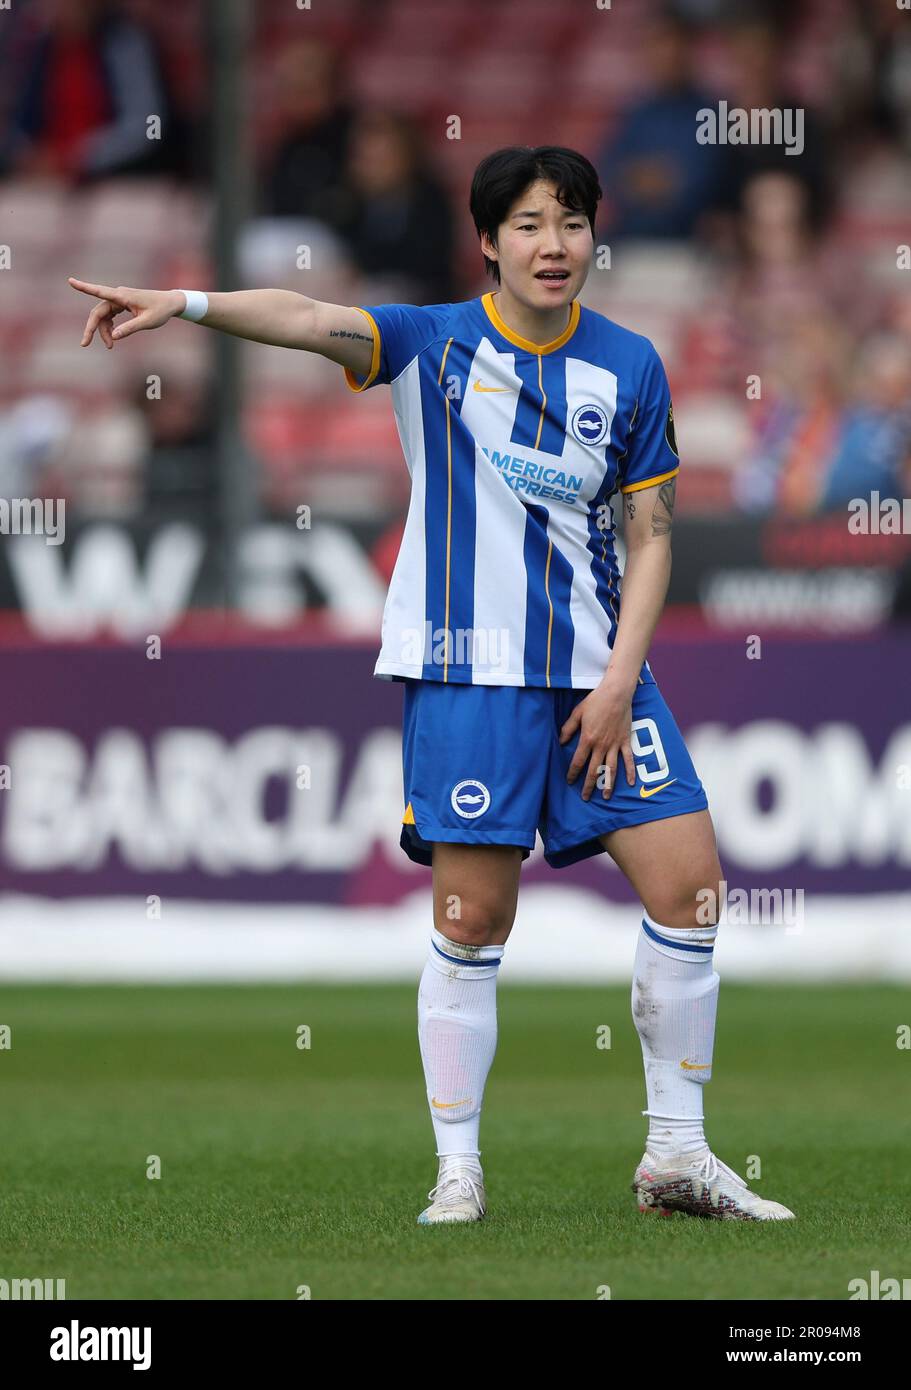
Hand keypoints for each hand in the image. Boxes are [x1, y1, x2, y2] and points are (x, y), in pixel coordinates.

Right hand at [69, 279, 183, 348]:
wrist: (170, 303)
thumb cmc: (160, 311)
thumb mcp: (147, 322)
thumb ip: (130, 328)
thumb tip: (113, 336)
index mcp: (123, 296)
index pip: (99, 291)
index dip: (84, 287)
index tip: (70, 281)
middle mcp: (118, 295)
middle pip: (98, 312)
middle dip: (91, 328)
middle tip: (84, 344)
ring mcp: (119, 299)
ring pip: (103, 316)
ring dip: (103, 331)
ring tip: (110, 346)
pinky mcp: (121, 304)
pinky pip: (109, 315)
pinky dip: (108, 327)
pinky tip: (112, 337)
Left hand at [559, 681, 636, 800]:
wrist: (616, 693)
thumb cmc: (595, 701)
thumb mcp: (577, 713)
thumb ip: (568, 728)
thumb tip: (561, 742)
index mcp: (587, 739)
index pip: (578, 761)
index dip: (573, 773)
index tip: (569, 781)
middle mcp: (601, 745)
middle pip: (594, 770)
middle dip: (589, 785)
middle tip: (586, 797)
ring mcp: (615, 744)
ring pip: (611, 769)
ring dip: (608, 784)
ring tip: (606, 797)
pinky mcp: (626, 741)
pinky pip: (628, 759)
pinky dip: (630, 772)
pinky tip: (630, 783)